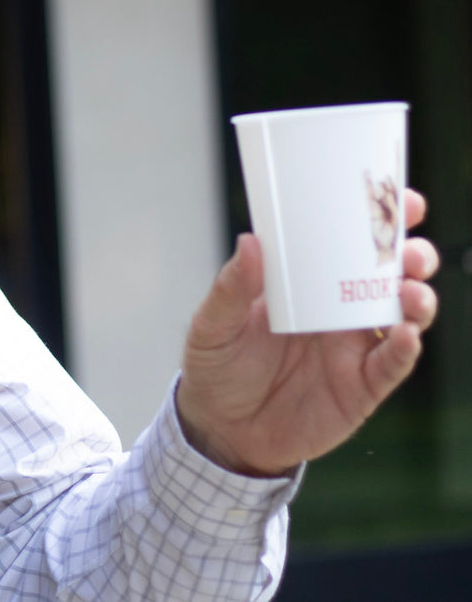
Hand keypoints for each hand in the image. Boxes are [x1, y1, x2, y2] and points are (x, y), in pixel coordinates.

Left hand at [176, 189, 439, 476]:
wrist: (221, 430)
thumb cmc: (217, 367)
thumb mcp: (213, 324)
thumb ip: (232, 288)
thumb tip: (251, 241)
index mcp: (306, 282)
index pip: (350, 243)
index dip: (383, 220)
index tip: (404, 199)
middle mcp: (338, 309)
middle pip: (390, 274)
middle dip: (411, 256)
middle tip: (411, 251)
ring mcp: (354, 347)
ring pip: (403, 314)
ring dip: (416, 298)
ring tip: (410, 292)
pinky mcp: (362, 386)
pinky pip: (392, 364)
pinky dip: (404, 348)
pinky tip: (404, 334)